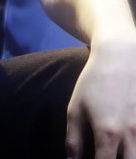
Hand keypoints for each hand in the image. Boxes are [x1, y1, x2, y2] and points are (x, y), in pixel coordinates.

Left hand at [66, 35, 135, 157]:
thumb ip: (74, 139)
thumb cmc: (94, 81)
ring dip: (127, 158)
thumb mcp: (76, 108)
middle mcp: (130, 135)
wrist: (121, 56)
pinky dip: (135, 148)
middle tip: (104, 158)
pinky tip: (128, 147)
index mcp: (107, 133)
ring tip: (114, 154)